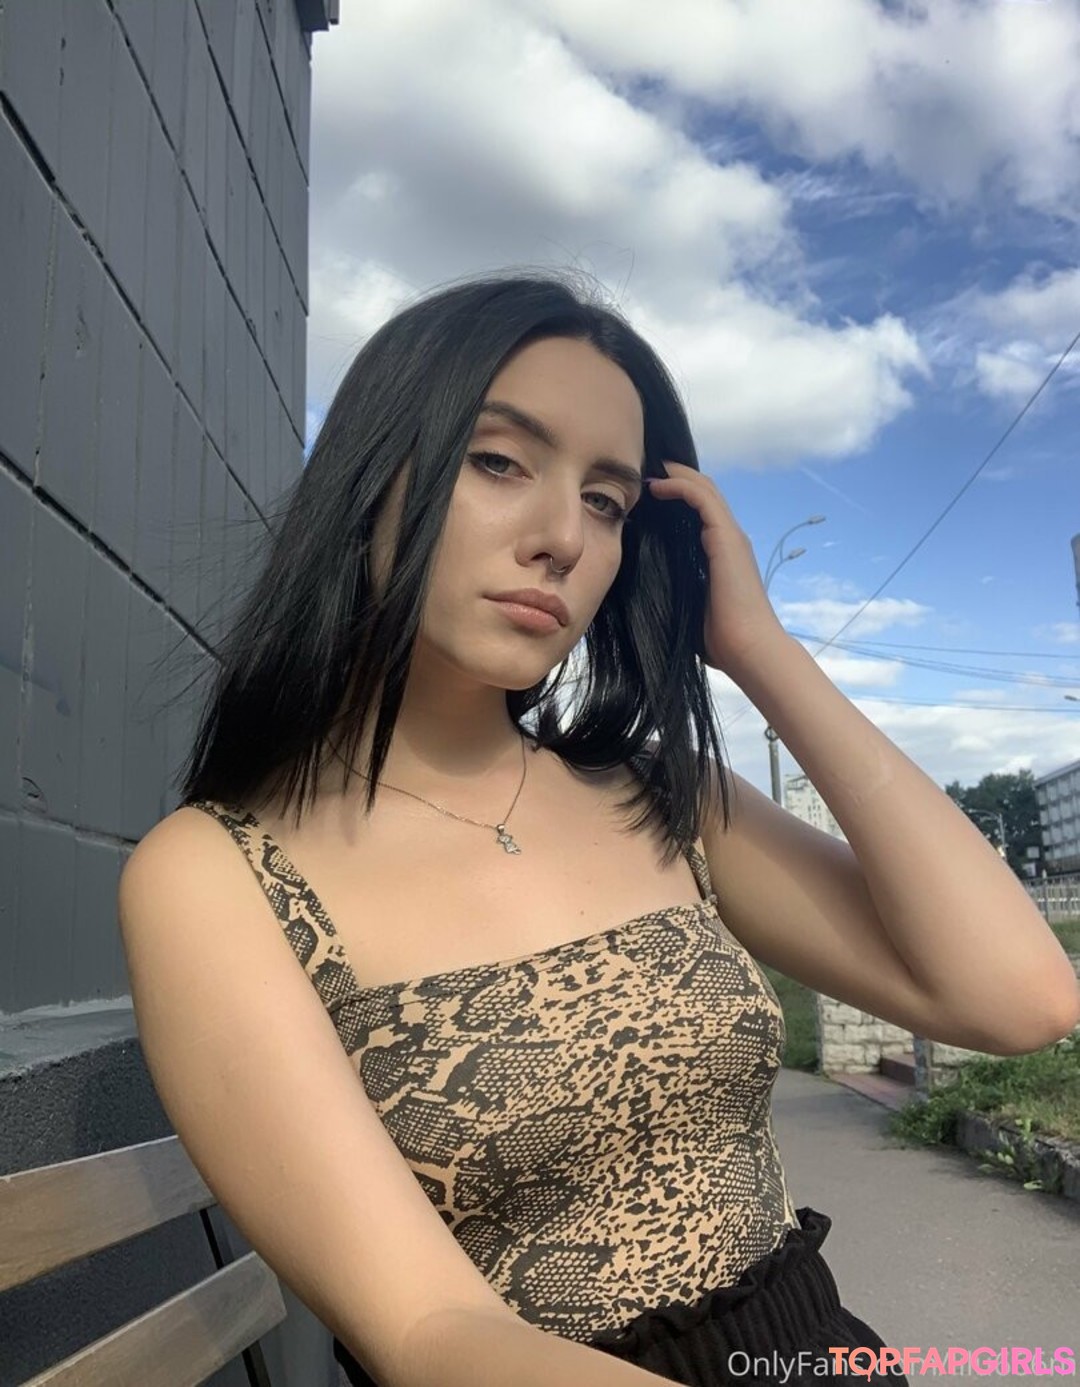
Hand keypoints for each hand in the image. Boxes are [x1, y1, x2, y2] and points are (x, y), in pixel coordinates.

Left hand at [646, 461, 788, 676]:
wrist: (750, 649)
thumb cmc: (721, 639)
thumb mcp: (690, 606)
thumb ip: (676, 590)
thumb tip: (645, 592)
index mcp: (722, 554)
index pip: (701, 513)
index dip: (678, 496)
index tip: (650, 493)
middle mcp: (729, 539)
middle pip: (704, 494)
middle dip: (677, 478)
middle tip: (647, 471)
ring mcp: (731, 536)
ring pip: (704, 489)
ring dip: (676, 476)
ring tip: (650, 470)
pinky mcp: (727, 538)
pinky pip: (702, 499)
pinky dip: (680, 487)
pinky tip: (657, 486)